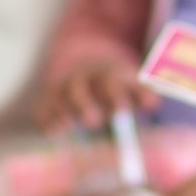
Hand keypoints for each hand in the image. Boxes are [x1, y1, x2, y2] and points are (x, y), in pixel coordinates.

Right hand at [34, 55, 153, 133]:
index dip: (115, 94)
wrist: (87, 62)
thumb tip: (153, 103)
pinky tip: (53, 133)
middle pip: (79, 88)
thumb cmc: (116, 82)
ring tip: (68, 128)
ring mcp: (62, 88)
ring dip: (62, 111)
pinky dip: (46, 119)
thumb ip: (144, 93)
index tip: (122, 110)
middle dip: (84, 104)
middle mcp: (81, 78)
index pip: (109, 80)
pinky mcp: (47, 100)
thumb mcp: (132, 82)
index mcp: (105, 72)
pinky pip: (42, 108)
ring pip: (57, 97)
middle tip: (93, 121)